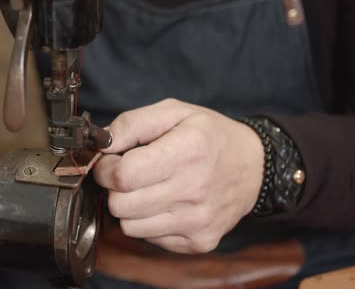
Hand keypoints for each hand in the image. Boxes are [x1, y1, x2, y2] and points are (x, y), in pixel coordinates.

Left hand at [94, 99, 264, 253]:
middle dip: (115, 188)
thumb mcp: (174, 112)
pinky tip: (166, 204)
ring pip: (129, 226)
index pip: (122, 176)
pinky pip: (150, 238)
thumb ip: (131, 123)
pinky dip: (149, 222)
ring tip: (150, 188)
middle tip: (129, 175)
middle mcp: (194, 190)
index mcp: (187, 151)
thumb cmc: (210, 136)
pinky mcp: (200, 241)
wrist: (254, 167)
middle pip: (120, 205)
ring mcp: (198, 221)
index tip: (111, 162)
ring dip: (131, 207)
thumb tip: (100, 145)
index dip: (106, 169)